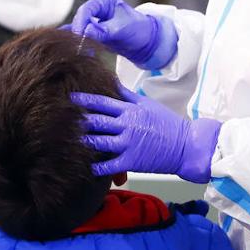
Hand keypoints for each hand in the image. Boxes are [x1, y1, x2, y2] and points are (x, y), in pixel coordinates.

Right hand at [68, 0, 177, 68]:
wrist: (146, 43)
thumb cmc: (138, 30)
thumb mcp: (122, 30)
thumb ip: (104, 31)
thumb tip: (86, 32)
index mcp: (104, 1)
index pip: (86, 10)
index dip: (80, 22)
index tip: (79, 36)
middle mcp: (97, 8)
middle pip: (80, 19)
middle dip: (78, 32)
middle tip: (79, 46)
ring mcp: (93, 20)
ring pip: (79, 28)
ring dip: (78, 39)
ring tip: (79, 50)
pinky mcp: (93, 32)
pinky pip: (81, 36)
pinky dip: (79, 42)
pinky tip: (76, 51)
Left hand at [72, 84, 219, 182]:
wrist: (186, 145)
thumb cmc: (168, 123)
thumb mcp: (148, 104)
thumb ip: (128, 95)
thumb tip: (113, 82)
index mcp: (130, 110)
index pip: (102, 102)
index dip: (84, 100)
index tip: (69, 98)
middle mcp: (126, 125)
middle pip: (96, 121)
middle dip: (79, 121)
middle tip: (63, 120)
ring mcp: (128, 144)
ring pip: (99, 141)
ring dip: (84, 141)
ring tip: (71, 141)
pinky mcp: (131, 161)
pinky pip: (109, 165)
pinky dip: (97, 167)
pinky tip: (88, 167)